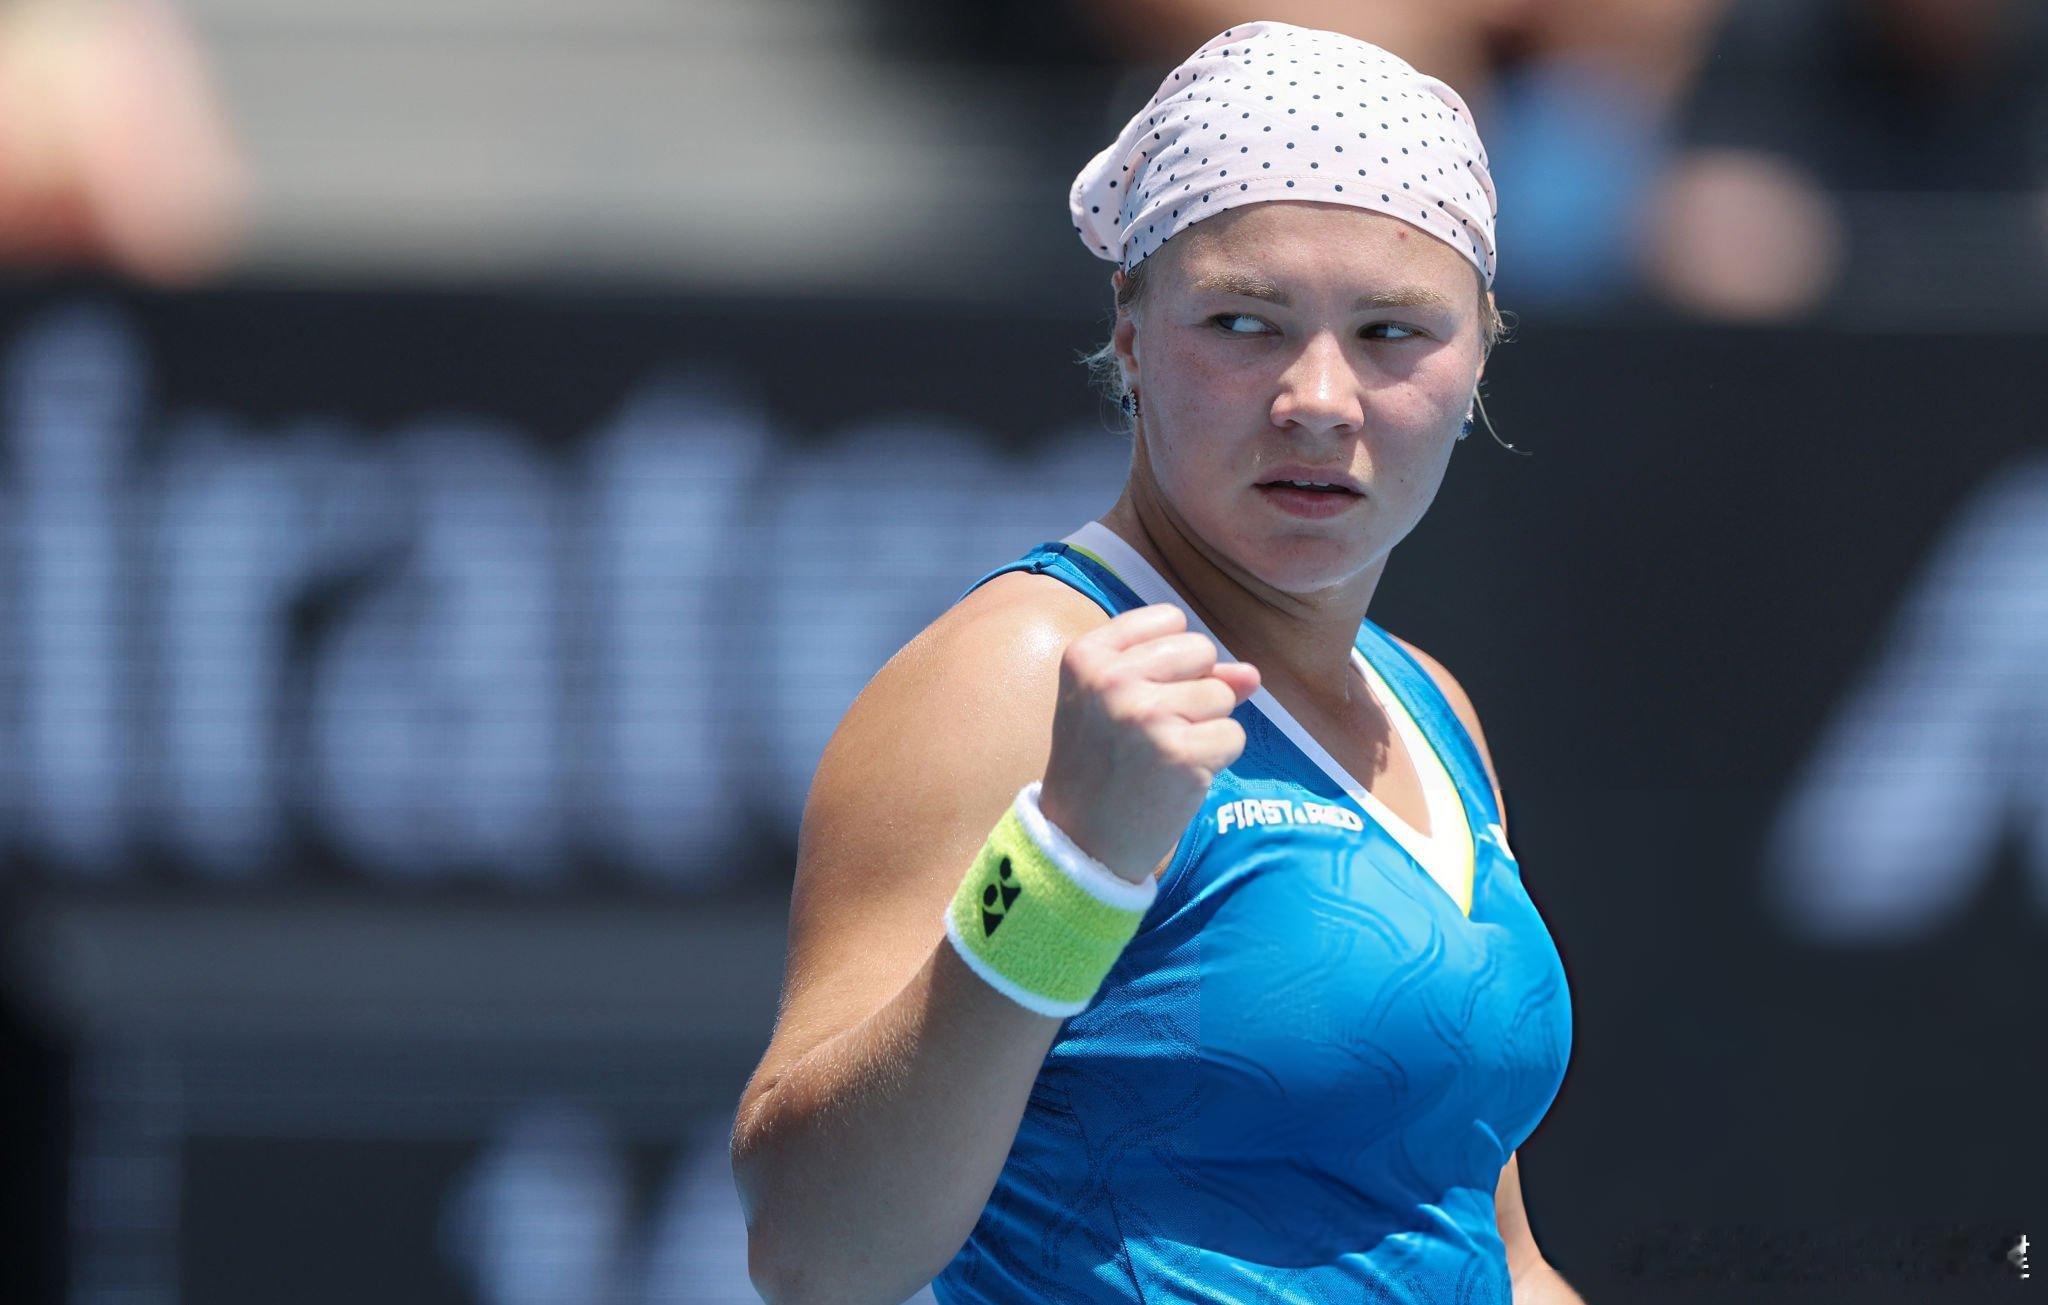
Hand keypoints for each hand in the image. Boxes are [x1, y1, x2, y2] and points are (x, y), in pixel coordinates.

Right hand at [1037, 603, 1259, 883]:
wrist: (1080, 841)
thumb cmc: (1102, 763)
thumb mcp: (1120, 702)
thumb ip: (1184, 674)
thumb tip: (1251, 675)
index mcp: (1086, 655)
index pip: (1170, 619)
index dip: (1173, 659)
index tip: (1142, 694)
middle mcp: (1111, 679)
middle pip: (1201, 650)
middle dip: (1193, 689)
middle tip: (1152, 731)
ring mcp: (1145, 716)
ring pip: (1222, 695)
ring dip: (1206, 727)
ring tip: (1163, 755)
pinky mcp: (1179, 754)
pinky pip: (1233, 736)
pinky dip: (1216, 759)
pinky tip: (1178, 777)